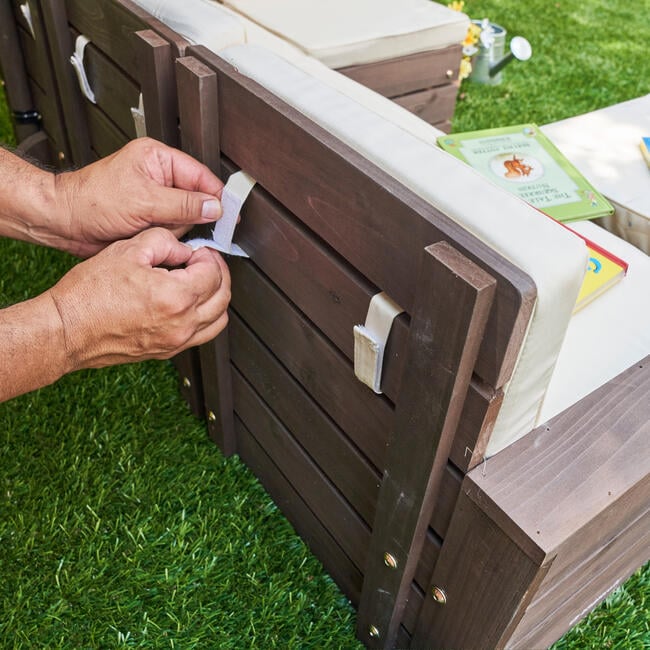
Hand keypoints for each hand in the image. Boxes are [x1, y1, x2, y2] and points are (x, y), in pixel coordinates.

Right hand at [49, 228, 229, 370]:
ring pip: (218, 320)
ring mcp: (176, 341)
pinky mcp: (167, 352)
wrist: (67, 329)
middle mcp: (181, 324)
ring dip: (216, 298)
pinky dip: (206, 318)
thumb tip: (184, 249)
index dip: (208, 256)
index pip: (213, 273)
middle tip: (204, 262)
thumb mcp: (127, 250)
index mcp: (176, 297)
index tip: (197, 251)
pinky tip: (191, 304)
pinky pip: (202, 336)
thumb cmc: (89, 294)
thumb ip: (165, 242)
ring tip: (201, 283)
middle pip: (223, 296)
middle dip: (218, 274)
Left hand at [53, 138, 223, 255]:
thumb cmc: (92, 202)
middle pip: (196, 199)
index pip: (201, 176)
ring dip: (172, 228)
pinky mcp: (151, 217)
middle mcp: (159, 176)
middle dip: (185, 216)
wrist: (65, 223)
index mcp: (158, 159)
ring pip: (185, 218)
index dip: (216, 196)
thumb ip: (183, 205)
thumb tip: (213, 207)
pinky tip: (147, 233)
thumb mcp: (144, 201)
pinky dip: (164, 235)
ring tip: (148, 225)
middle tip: (167, 220)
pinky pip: (172, 230)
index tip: (230, 215)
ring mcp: (156, 198)